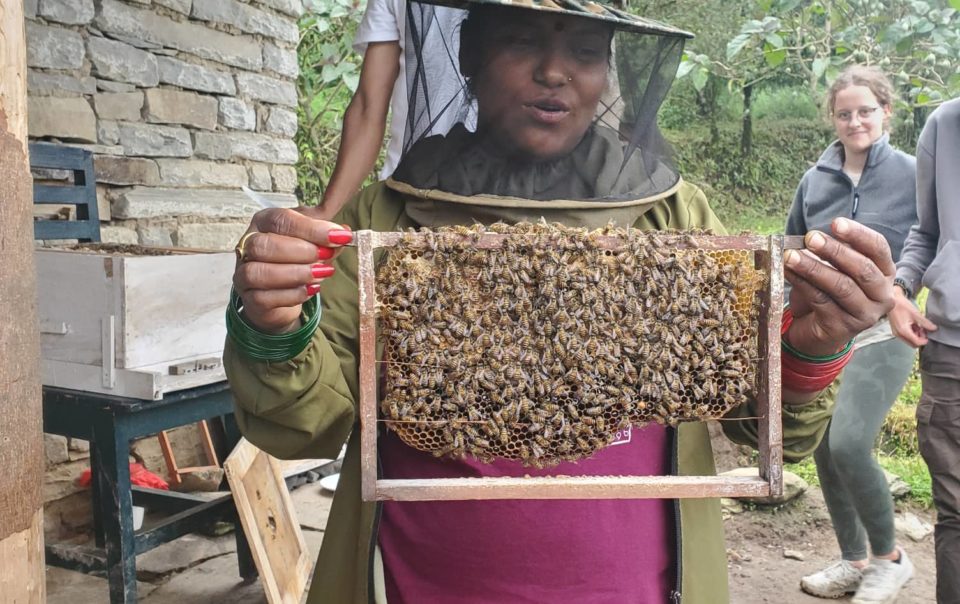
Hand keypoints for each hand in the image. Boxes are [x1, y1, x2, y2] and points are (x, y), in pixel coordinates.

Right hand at [233, 207, 352, 333]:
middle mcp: (248, 246)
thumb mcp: (312, 244)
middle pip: (264, 244)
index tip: (339, 236)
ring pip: (259, 272)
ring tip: (322, 273)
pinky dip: (293, 294)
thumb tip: (344, 233)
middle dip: (301, 251)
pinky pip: (265, 297)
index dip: (311, 228)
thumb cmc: (294, 262)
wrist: (278, 298)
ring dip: (297, 273)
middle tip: (326, 256)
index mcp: (263, 223)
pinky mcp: (250, 299)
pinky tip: (311, 290)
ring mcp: (244, 274)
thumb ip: (326, 238)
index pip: (280, 220)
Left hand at [784, 218, 894, 356]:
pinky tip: (788, 272)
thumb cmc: (828, 294)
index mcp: (884, 273)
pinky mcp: (843, 328)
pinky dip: (802, 284)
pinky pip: (821, 301)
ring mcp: (865, 314)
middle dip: (834, 251)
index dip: (858, 234)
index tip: (836, 223)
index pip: (878, 249)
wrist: (816, 332)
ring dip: (813, 268)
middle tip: (811, 238)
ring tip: (791, 256)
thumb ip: (829, 254)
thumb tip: (809, 238)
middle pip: (862, 269)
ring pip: (841, 286)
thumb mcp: (832, 270)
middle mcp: (882, 295)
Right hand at [889, 288, 936, 346]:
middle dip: (920, 339)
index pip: (916, 343)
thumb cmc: (901, 306)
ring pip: (909, 341)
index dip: (925, 340)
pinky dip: (912, 333)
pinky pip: (906, 336)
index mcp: (903, 331)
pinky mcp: (896, 330)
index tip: (929, 335)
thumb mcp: (916, 314)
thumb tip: (934, 328)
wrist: (892, 300)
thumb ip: (926, 323)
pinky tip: (914, 325)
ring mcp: (896, 333)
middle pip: (913, 344)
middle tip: (925, 330)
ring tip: (919, 326)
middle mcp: (898, 334)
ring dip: (916, 336)